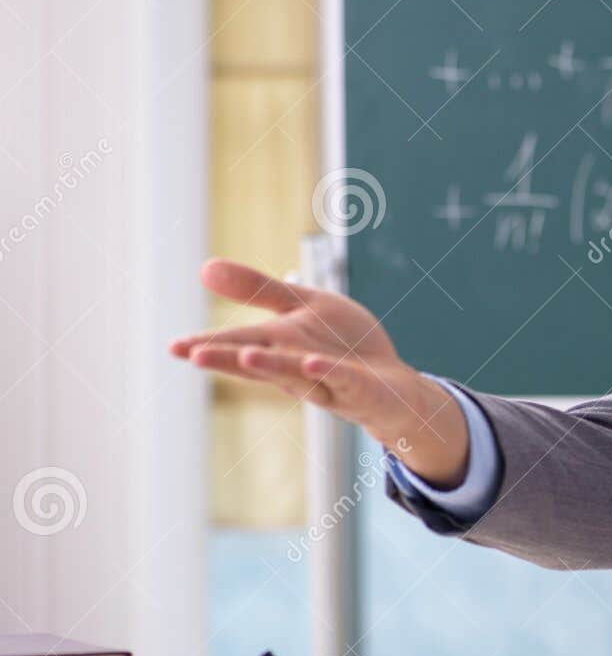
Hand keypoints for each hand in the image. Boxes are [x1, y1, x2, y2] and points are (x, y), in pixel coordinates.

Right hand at [168, 259, 469, 486]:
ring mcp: (329, 382)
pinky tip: (311, 362)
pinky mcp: (362, 388)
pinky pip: (344, 378)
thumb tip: (204, 267)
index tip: (175, 347)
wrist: (393, 384)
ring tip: (245, 355)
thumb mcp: (301, 307)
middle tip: (194, 354)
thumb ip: (258, 289)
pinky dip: (328, 370)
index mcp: (279, 348)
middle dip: (230, 359)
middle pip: (261, 363)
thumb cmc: (341, 346)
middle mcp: (297, 369)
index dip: (210, 346)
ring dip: (272, 365)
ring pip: (298, 374)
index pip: (240, 345)